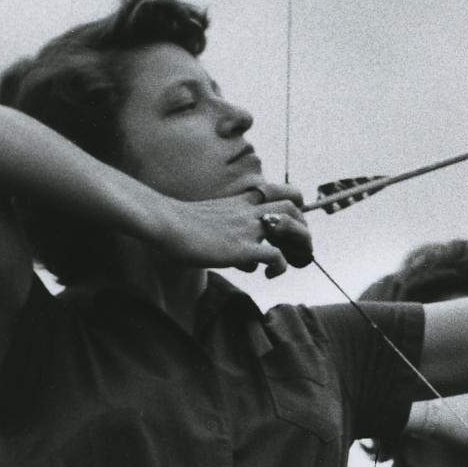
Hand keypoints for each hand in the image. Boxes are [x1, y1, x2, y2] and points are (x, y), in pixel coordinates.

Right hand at [156, 182, 310, 274]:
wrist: (165, 223)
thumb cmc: (179, 224)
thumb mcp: (209, 217)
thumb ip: (226, 226)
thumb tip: (233, 249)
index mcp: (240, 201)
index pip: (278, 191)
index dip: (292, 205)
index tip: (289, 222)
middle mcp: (248, 211)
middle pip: (292, 204)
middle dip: (302, 225)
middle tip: (296, 244)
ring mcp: (246, 228)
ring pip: (290, 224)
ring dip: (300, 242)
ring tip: (293, 258)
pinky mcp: (242, 248)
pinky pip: (276, 256)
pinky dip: (281, 266)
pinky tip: (270, 275)